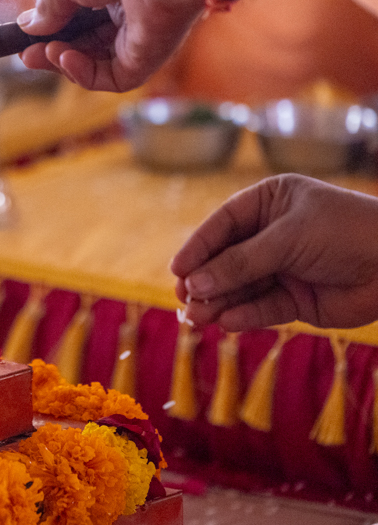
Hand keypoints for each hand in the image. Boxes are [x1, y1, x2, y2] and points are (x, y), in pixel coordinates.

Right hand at [17, 0, 318, 92]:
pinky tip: (66, 58)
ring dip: (62, 62)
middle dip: (50, 51)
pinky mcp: (145, 59)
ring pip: (91, 64)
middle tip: (27, 56)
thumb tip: (28, 27)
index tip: (25, 36)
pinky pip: (109, 77)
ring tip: (45, 53)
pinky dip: (83, 73)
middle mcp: (123, 11)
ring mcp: (135, 37)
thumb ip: (47, 6)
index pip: (74, 16)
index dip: (49, 28)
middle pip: (80, 43)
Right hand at [172, 174, 377, 331]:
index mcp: (270, 202)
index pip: (222, 224)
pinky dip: (243, 315)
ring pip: (240, 287)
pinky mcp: (296, 299)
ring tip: (198, 318)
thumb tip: (194, 284)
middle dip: (205, 281)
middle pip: (226, 259)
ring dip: (218, 302)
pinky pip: (261, 307)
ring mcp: (283, 267)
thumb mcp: (287, 239)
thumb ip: (240, 263)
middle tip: (184, 300)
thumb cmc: (346, 233)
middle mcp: (272, 234)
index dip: (198, 248)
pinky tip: (226, 322)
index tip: (178, 271)